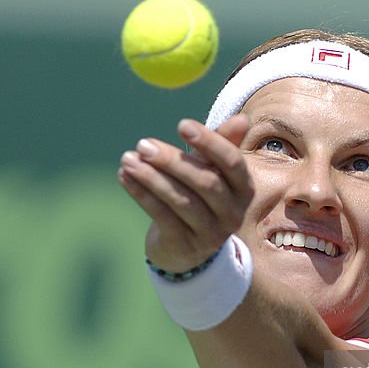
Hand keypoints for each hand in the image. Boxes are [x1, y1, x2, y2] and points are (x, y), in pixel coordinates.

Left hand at [118, 115, 252, 271]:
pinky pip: (162, 216)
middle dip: (172, 161)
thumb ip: (221, 144)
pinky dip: (141, 194)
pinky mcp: (185, 246)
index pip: (232, 162)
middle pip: (205, 183)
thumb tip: (241, 119)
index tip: (182, 124)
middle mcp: (233, 213)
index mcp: (244, 189)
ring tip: (128, 159)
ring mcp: (210, 234)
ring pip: (181, 200)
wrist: (186, 248)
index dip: (209, 142)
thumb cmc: (200, 197)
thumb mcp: (211, 170)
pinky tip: (124, 176)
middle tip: (143, 144)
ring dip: (151, 177)